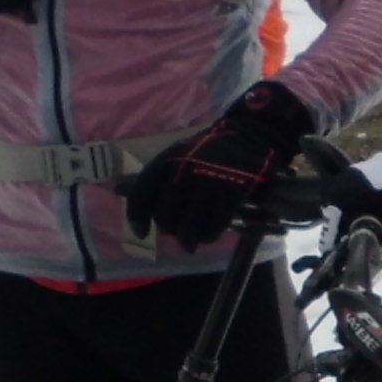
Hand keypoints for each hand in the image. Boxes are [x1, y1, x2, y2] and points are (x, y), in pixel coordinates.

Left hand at [122, 82, 318, 247]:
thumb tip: (132, 200)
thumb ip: (159, 176)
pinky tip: (208, 235)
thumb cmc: (209, 150)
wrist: (250, 137)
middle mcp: (183, 172)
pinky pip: (212, 228)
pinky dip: (208, 236)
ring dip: (187, 240)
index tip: (141, 233)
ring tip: (190, 243)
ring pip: (187, 228)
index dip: (137, 218)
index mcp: (167, 160)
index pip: (142, 194)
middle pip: (164, 216)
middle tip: (176, 231)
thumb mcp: (179, 153)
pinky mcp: (230, 195)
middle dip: (169, 228)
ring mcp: (207, 184)